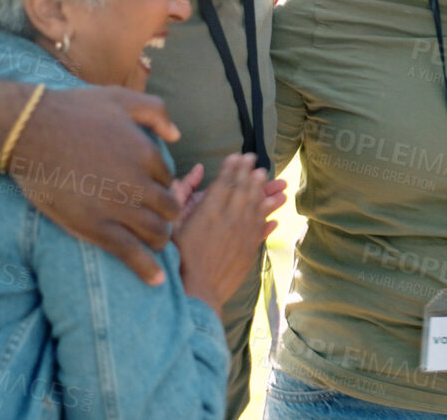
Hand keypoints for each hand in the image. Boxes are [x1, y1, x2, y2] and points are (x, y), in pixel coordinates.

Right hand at [10, 85, 183, 284]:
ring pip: (156, 233)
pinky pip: (131, 253)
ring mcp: (118, 207)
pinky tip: (157, 280)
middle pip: (169, 209)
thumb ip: (156, 112)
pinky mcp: (96, 227)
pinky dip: (147, 269)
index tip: (153, 194)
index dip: (162, 188)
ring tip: (155, 245)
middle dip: (167, 216)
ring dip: (160, 241)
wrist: (29, 131)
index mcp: (147, 154)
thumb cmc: (72, 111)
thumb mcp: (120, 98)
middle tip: (158, 221)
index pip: (169, 180)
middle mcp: (139, 182)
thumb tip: (177, 135)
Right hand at [173, 153, 288, 314]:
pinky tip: (274, 212)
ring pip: (256, 206)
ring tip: (267, 177)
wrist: (196, 291)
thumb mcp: (171, 223)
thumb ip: (181, 194)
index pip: (225, 181)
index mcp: (210, 210)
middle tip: (254, 159)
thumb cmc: (177, 258)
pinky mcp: (249, 250)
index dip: (233, 167)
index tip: (238, 155)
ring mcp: (243, 234)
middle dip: (249, 172)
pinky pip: (262, 229)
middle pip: (243, 189)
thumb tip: (194, 171)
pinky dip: (268, 218)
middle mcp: (230, 218)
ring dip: (262, 190)